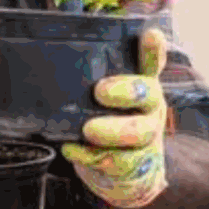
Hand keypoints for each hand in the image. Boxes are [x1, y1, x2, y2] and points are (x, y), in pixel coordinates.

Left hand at [61, 25, 171, 208]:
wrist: (132, 173)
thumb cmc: (113, 122)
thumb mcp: (107, 98)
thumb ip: (92, 77)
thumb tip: (54, 54)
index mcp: (144, 86)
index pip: (152, 63)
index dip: (153, 49)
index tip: (151, 35)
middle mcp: (150, 109)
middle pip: (148, 96)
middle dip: (126, 91)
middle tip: (100, 91)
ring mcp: (145, 139)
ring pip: (137, 133)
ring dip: (112, 131)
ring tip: (88, 129)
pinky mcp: (133, 165)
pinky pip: (116, 162)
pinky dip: (88, 155)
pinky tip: (70, 148)